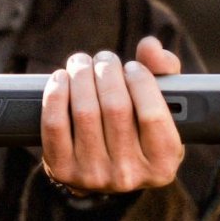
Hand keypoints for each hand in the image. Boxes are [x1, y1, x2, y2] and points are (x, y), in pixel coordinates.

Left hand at [40, 36, 185, 196]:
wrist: (102, 171)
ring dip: (81, 76)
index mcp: (162, 163)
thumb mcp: (162, 108)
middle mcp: (129, 174)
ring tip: (82, 63)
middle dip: (107, 72)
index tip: (132, 67)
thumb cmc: (137, 130)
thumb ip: (165, 72)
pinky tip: (61, 78)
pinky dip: (55, 94)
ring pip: (85, 111)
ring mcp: (94, 174)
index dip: (141, 81)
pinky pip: (55, 125)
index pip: (152, 114)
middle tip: (104, 59)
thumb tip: (150, 46)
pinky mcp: (63, 169)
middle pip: (115, 107)